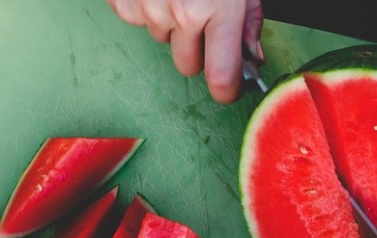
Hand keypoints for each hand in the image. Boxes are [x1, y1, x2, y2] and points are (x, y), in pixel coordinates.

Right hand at [106, 0, 263, 103]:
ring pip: (162, 40)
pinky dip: (145, 7)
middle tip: (201, 18)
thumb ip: (249, 20)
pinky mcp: (123, 1)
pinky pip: (136, 20)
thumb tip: (252, 58)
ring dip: (170, 24)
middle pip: (188, 65)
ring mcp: (149, 8)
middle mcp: (182, 13)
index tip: (230, 89)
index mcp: (218, 8)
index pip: (222, 77)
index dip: (228, 90)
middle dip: (196, 51)